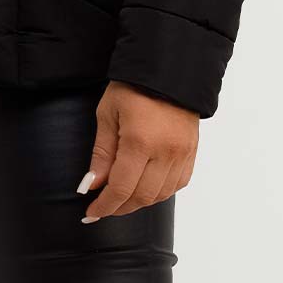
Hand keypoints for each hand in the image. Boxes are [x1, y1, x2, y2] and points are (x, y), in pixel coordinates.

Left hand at [78, 80, 198, 220]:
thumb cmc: (134, 86)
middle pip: (141, 197)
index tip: (91, 213)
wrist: (169, 69)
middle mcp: (164, 152)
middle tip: (103, 207)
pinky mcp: (191, 152)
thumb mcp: (108, 113)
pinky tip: (145, 187)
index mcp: (140, 141)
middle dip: (119, 207)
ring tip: (121, 197)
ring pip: (160, 195)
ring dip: (138, 202)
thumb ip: (102, 152)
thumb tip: (92, 184)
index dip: (104, 206)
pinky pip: (177, 185)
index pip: (120, 188)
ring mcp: (181, 154)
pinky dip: (160, 192)